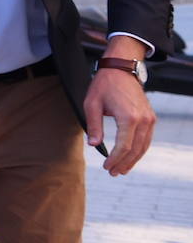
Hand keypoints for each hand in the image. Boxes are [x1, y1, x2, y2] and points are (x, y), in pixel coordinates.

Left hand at [84, 37, 155, 176]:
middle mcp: (144, 119)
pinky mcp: (150, 117)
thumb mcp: (92, 104)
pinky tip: (130, 157)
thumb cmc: (104, 85)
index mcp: (129, 117)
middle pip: (135, 149)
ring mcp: (150, 118)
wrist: (121, 69)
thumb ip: (94, 126)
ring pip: (144, 146)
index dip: (115, 159)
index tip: (106, 167)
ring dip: (133, 160)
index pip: (124, 146)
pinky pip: (146, 139)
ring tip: (121, 170)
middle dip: (124, 163)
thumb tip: (94, 145)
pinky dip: (139, 150)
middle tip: (113, 173)